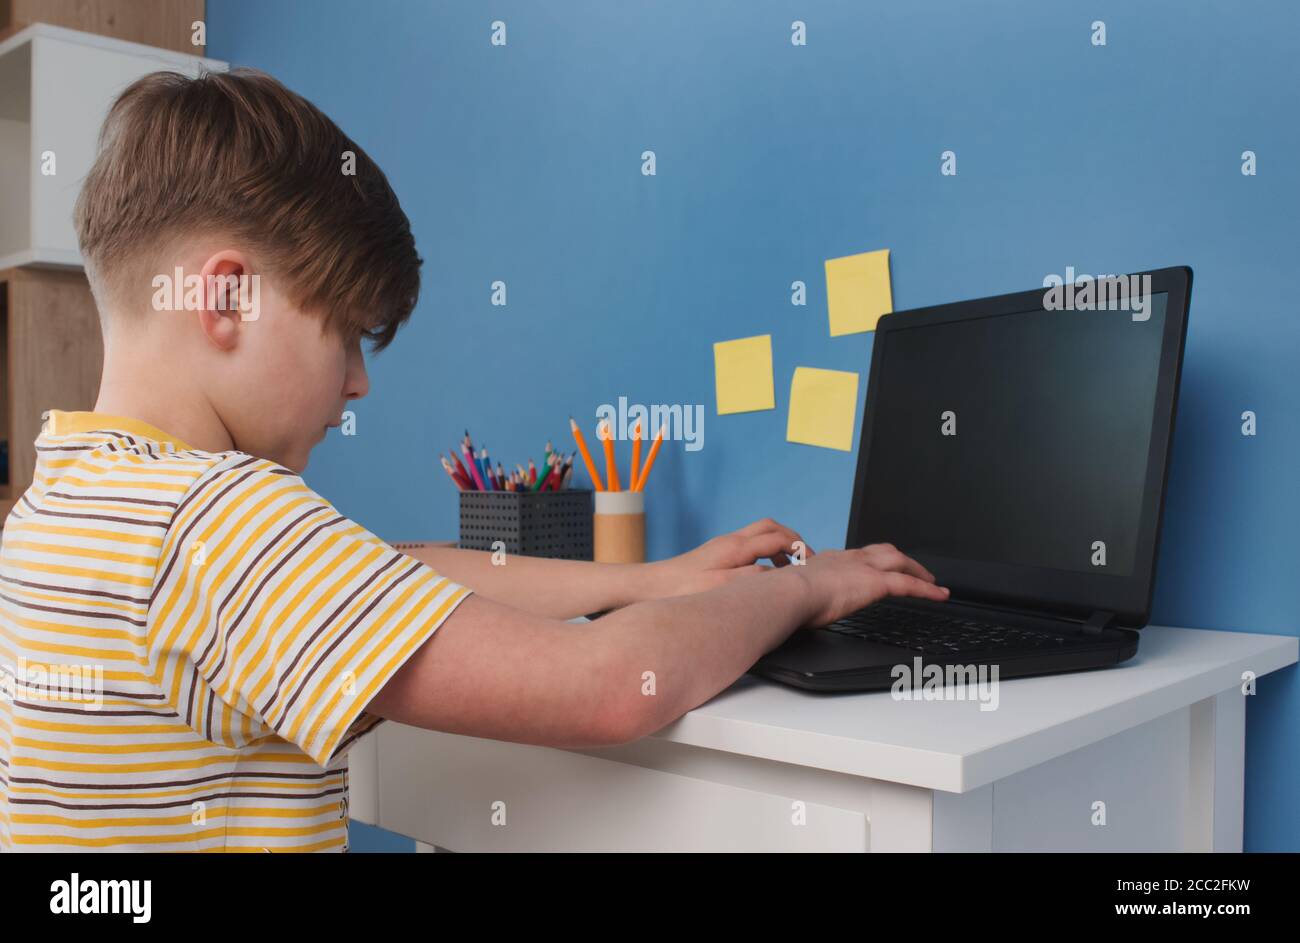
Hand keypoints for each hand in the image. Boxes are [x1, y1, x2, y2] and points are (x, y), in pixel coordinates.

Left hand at [644, 518, 813, 599]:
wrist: (652, 585)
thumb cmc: (682, 588)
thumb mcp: (720, 587)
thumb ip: (751, 578)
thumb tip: (775, 573)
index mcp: (736, 547)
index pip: (778, 538)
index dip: (800, 549)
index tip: (812, 563)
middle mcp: (731, 541)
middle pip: (771, 527)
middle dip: (793, 540)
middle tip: (806, 558)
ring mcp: (724, 545)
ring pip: (761, 534)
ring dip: (779, 546)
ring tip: (789, 568)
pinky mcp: (717, 553)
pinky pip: (751, 544)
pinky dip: (766, 553)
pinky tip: (764, 572)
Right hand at [792, 543, 948, 626]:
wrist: (789, 593)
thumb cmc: (784, 597)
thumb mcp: (795, 592)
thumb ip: (802, 595)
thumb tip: (795, 606)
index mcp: (831, 560)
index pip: (859, 556)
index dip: (872, 560)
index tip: (876, 567)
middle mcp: (850, 559)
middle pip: (884, 551)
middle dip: (901, 559)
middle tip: (914, 569)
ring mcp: (864, 568)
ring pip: (901, 562)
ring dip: (919, 570)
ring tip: (932, 582)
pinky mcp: (876, 582)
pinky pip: (910, 584)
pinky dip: (928, 589)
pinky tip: (940, 595)